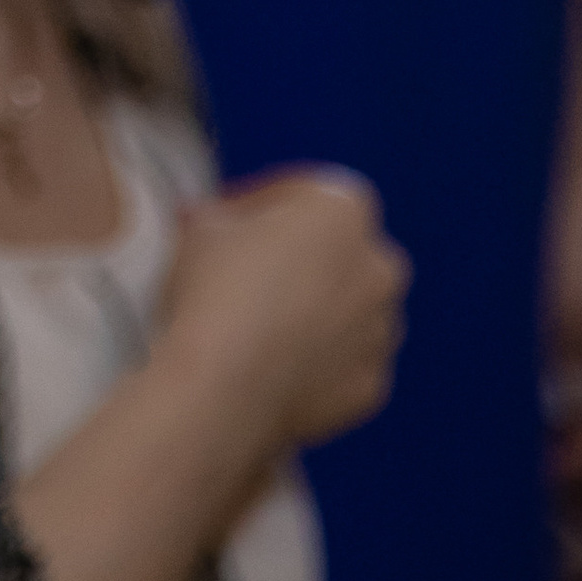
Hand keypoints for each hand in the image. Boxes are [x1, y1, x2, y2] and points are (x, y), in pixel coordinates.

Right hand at [158, 172, 408, 451]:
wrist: (227, 385)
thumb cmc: (215, 290)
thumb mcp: (200, 227)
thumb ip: (217, 216)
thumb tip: (209, 221)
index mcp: (344, 210)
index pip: (299, 195)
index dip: (255, 206)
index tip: (222, 223)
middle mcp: (379, 266)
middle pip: (334, 252)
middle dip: (296, 259)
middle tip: (242, 273)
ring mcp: (381, 330)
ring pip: (345, 310)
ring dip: (310, 311)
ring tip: (254, 324)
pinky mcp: (370, 384)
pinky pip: (341, 363)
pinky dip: (315, 361)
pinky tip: (269, 364)